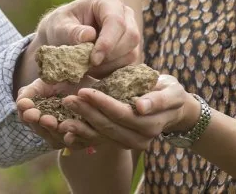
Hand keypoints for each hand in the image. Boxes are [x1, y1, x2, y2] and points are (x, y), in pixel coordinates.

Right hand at [17, 77, 101, 150]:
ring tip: (51, 121)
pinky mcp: (81, 138)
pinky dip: (71, 140)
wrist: (89, 80)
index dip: (26, 113)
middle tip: (39, 116)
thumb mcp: (43, 83)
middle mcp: (50, 126)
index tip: (27, 106)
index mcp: (38, 113)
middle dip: (38, 123)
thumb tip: (20, 103)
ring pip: (55, 139)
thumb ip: (29, 92)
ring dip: (52, 131)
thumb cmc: (63, 80)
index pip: (27, 118)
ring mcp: (64, 134)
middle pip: (40, 130)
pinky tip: (69, 134)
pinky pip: (75, 144)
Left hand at [35, 0, 140, 77]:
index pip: (116, 21)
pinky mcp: (130, 48)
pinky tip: (95, 68)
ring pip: (131, 52)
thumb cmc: (61, 26)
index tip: (94, 59)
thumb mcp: (59, 27)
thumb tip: (88, 35)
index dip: (107, 42)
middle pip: (130, 37)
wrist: (63, 36)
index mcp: (109, 0)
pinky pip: (128, 64)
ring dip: (109, 65)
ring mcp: (131, 31)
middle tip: (88, 64)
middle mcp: (125, 13)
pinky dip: (111, 70)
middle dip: (110, 55)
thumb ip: (72, 31)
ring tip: (88, 65)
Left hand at [55, 74, 198, 150]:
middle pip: (108, 127)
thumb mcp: (171, 91)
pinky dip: (83, 136)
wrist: (174, 110)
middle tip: (68, 99)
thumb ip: (158, 99)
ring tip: (61, 116)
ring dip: (80, 127)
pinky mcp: (121, 144)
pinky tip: (67, 130)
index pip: (122, 114)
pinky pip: (100, 141)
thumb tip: (141, 107)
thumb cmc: (170, 93)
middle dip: (86, 113)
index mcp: (151, 124)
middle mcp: (140, 139)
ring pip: (102, 137)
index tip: (84, 91)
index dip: (102, 104)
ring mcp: (129, 144)